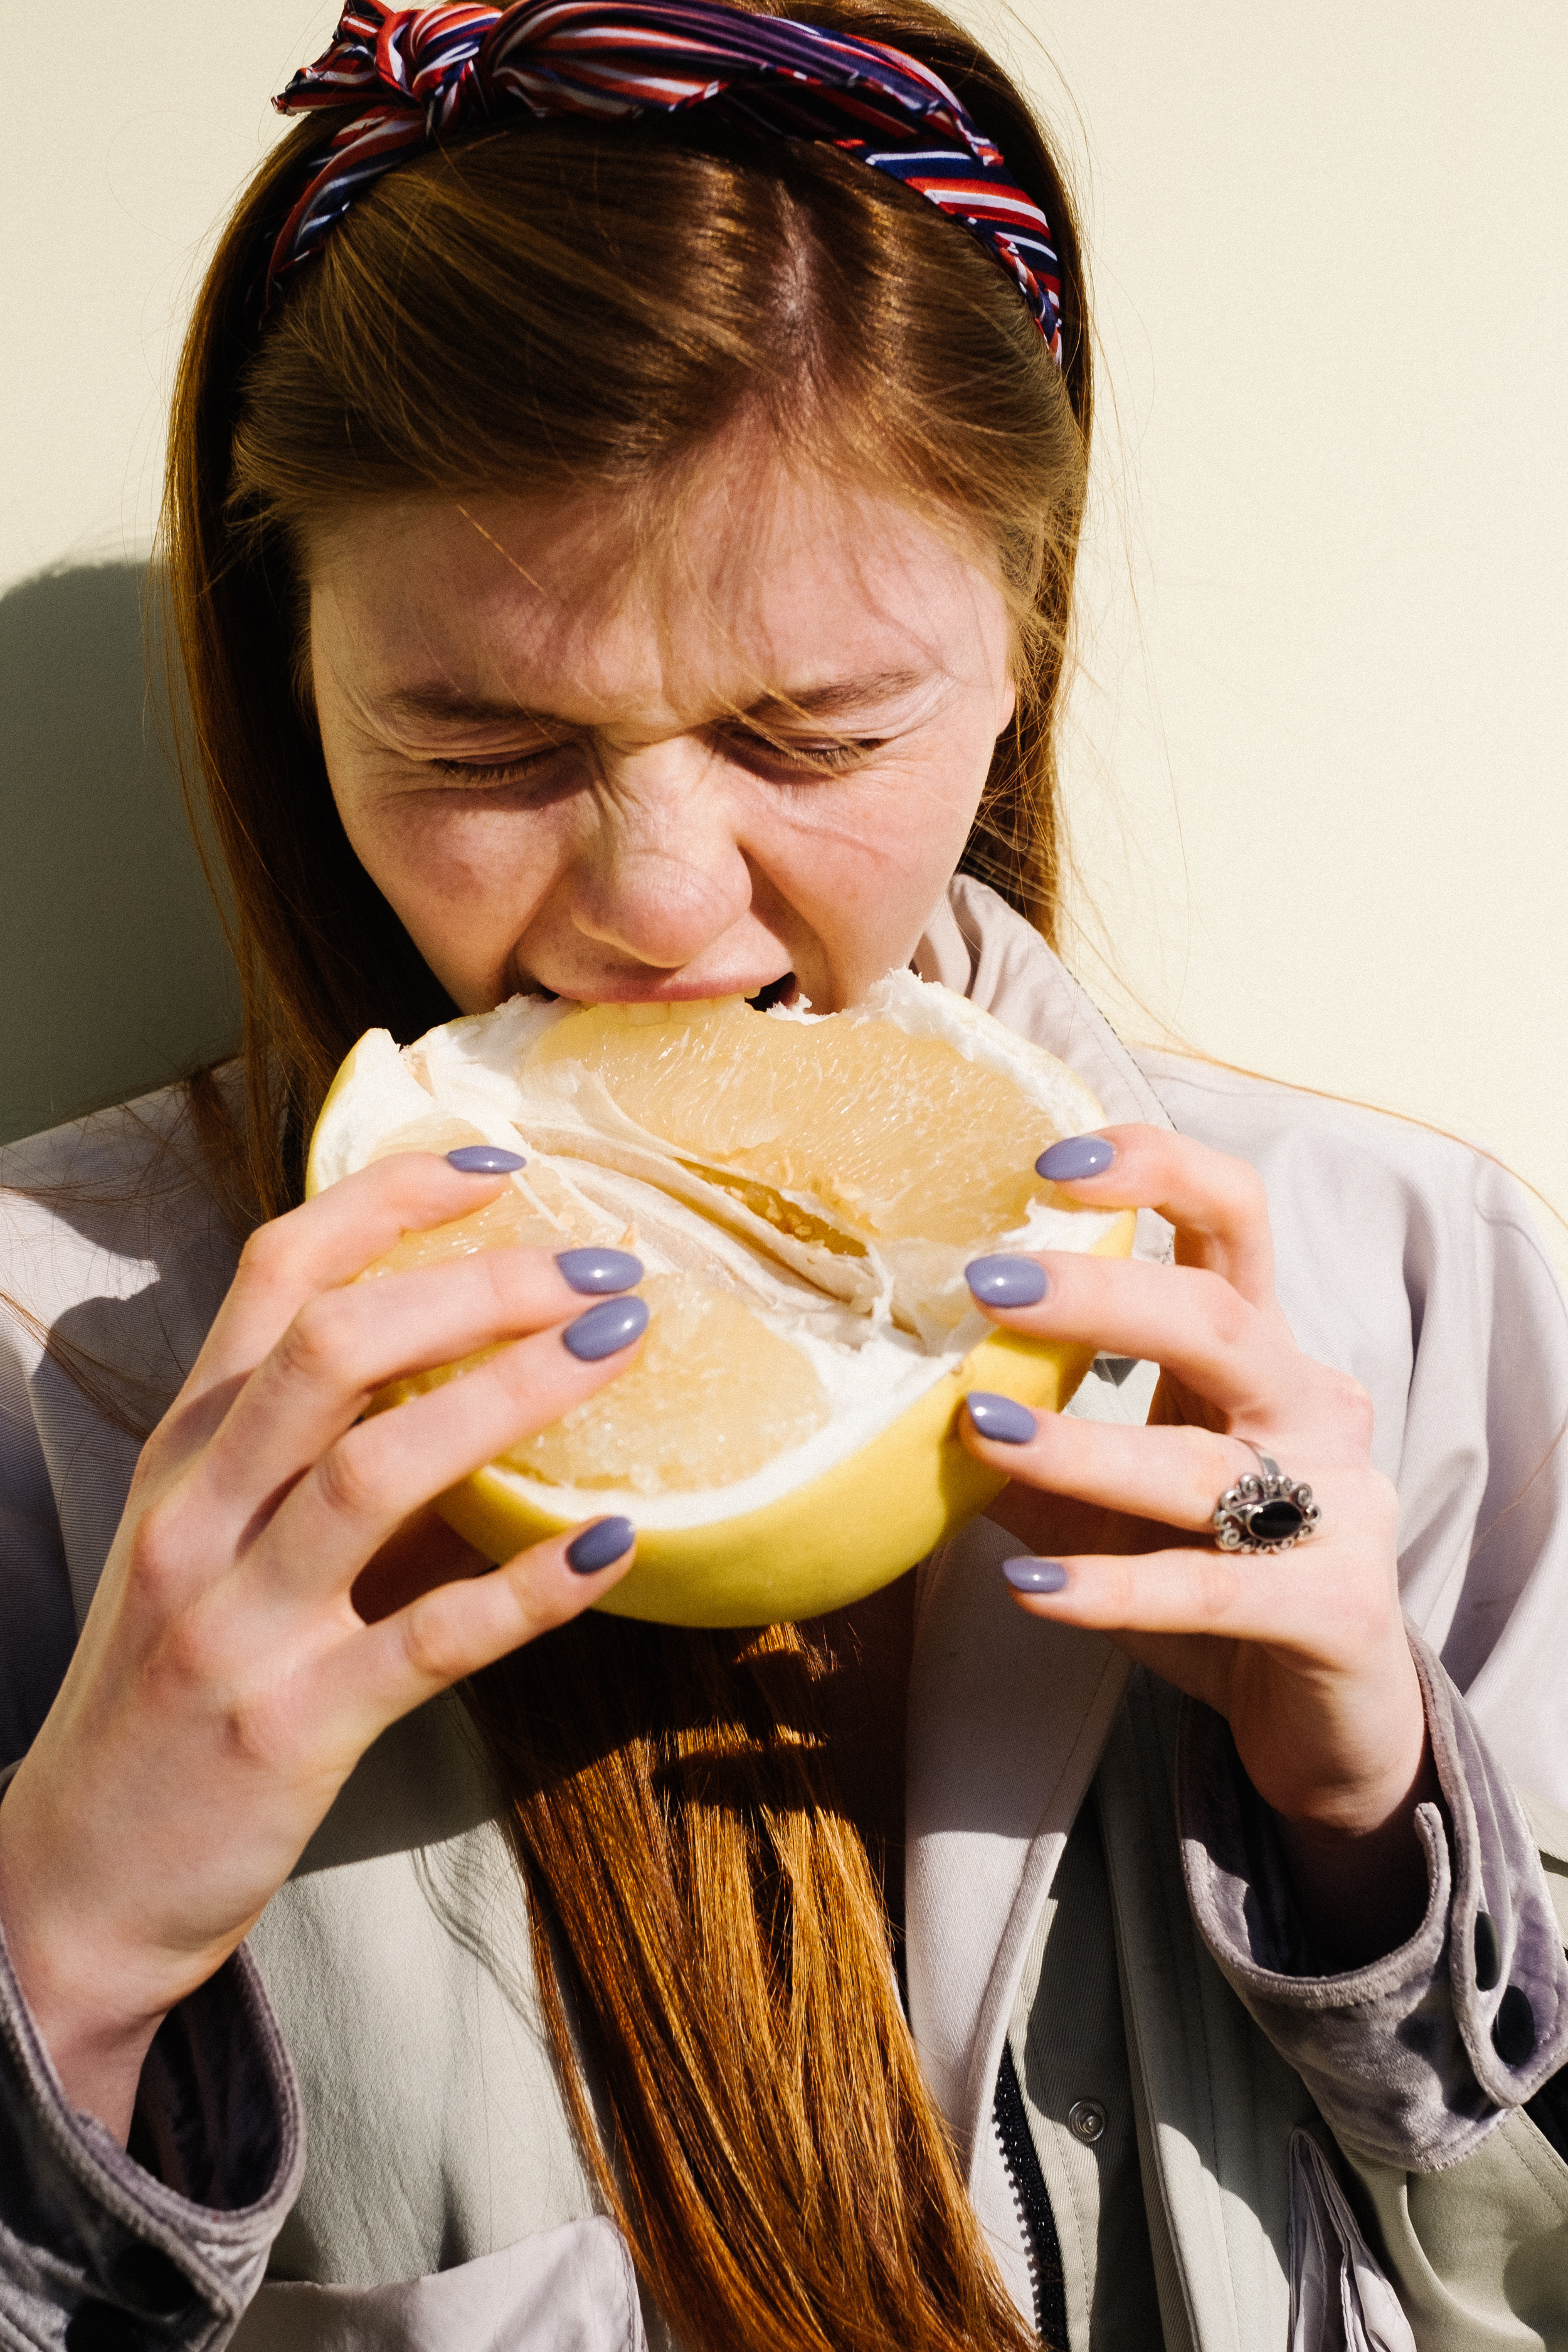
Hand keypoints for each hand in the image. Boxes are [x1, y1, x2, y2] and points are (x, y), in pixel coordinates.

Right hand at [0, 1154, 644, 2139]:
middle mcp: (201, 1514)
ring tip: (620, 1347)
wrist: (75, 1879)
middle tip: (600, 1265)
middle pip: (336, 1345)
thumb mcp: (214, 1546)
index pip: (278, 1274)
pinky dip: (531, 1587)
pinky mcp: (294, 1725)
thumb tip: (482, 1371)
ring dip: (518, 1395)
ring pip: (382, 1469)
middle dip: (479, 1284)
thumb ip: (319, 1457)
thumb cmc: (168, 1691)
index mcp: (186, 1451)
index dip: (391, 1200)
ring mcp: (241, 1620)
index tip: (500, 1168)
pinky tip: (614, 1543)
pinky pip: (432, 1639)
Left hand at [960, 1124, 1434, 1965]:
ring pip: (1202, 1461)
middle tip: (987, 1283)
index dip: (1155, 1171)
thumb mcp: (1108, 1495)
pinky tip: (1031, 1586)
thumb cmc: (1206, 1573)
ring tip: (980, 1434)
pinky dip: (1114, 1586)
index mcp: (1260, 1350)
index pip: (1230, 1219)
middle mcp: (1310, 1407)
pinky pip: (1211, 1589)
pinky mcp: (1335, 1609)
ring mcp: (1336, 1507)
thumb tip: (892, 1389)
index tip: (1049, 1161)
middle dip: (1101, 1293)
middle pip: (1217, 1318)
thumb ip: (1028, 1435)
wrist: (1327, 1717)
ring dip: (1082, 1447)